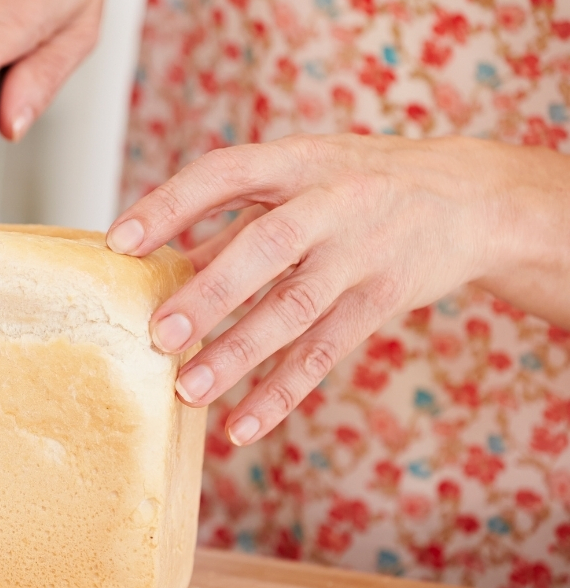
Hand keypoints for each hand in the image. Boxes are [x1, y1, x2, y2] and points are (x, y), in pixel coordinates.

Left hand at [106, 134, 569, 445]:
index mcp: (297, 161)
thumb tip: (155, 264)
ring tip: (185, 391)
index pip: (225, 173)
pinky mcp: (381, 302)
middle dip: (211, 293)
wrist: (469, 200)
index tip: (119, 243)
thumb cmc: (355, 185)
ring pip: (296, 310)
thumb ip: (231, 220)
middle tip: (158, 336)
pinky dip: (281, 394)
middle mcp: (333, 204)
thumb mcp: (297, 180)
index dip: (171, 205)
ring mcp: (361, 256)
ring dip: (238, 355)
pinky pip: (325, 354)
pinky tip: (240, 426)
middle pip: (267, 248)